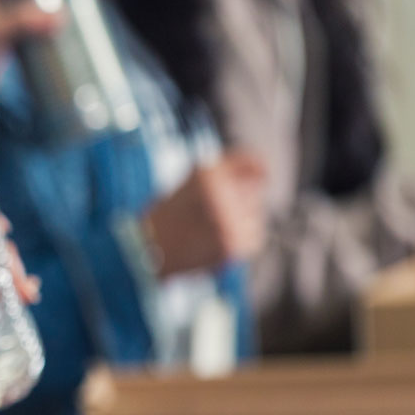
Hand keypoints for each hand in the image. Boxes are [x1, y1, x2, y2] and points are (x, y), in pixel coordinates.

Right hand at [142, 153, 268, 277]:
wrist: (148, 251)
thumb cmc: (171, 213)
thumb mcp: (196, 177)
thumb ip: (232, 168)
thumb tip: (266, 173)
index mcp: (208, 174)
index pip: (253, 163)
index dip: (254, 170)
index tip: (248, 178)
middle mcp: (221, 194)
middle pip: (254, 190)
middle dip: (238, 198)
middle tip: (207, 211)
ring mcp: (230, 221)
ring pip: (256, 213)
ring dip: (241, 218)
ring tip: (210, 227)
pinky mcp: (236, 245)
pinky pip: (254, 235)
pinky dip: (240, 237)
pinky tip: (215, 240)